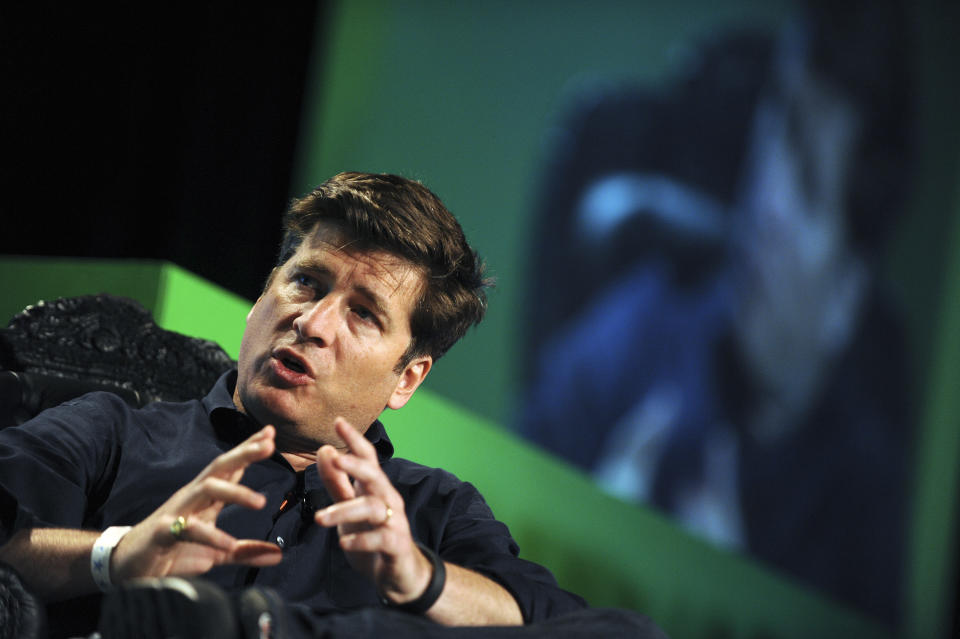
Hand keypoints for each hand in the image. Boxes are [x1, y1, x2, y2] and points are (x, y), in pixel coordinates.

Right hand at [111, 426, 282, 581]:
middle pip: (219, 468)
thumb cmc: (172, 552)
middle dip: (244, 453)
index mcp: (205, 498)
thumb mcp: (216, 553)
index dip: (248, 449)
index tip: (271, 433)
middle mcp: (192, 498)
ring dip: (234, 491)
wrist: (128, 565)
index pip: (230, 467)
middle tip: (269, 444)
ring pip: (206, 489)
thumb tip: (277, 555)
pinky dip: (210, 536)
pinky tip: (229, 544)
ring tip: (260, 502)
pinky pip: (188, 529)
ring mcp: (177, 511)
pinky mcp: (163, 532)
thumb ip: (245, 551)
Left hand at [314, 418, 432, 604]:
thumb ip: (337, 481)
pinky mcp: (396, 545)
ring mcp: (394, 522)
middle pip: (375, 476)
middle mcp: (387, 499)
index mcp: (374, 488)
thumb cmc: (372, 536)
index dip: (354, 439)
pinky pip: (381, 538)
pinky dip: (362, 539)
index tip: (338, 421)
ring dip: (345, 510)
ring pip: (373, 508)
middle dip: (356, 465)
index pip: (367, 457)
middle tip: (336, 458)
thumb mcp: (349, 508)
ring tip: (319, 518)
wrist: (399, 574)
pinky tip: (344, 542)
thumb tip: (325, 449)